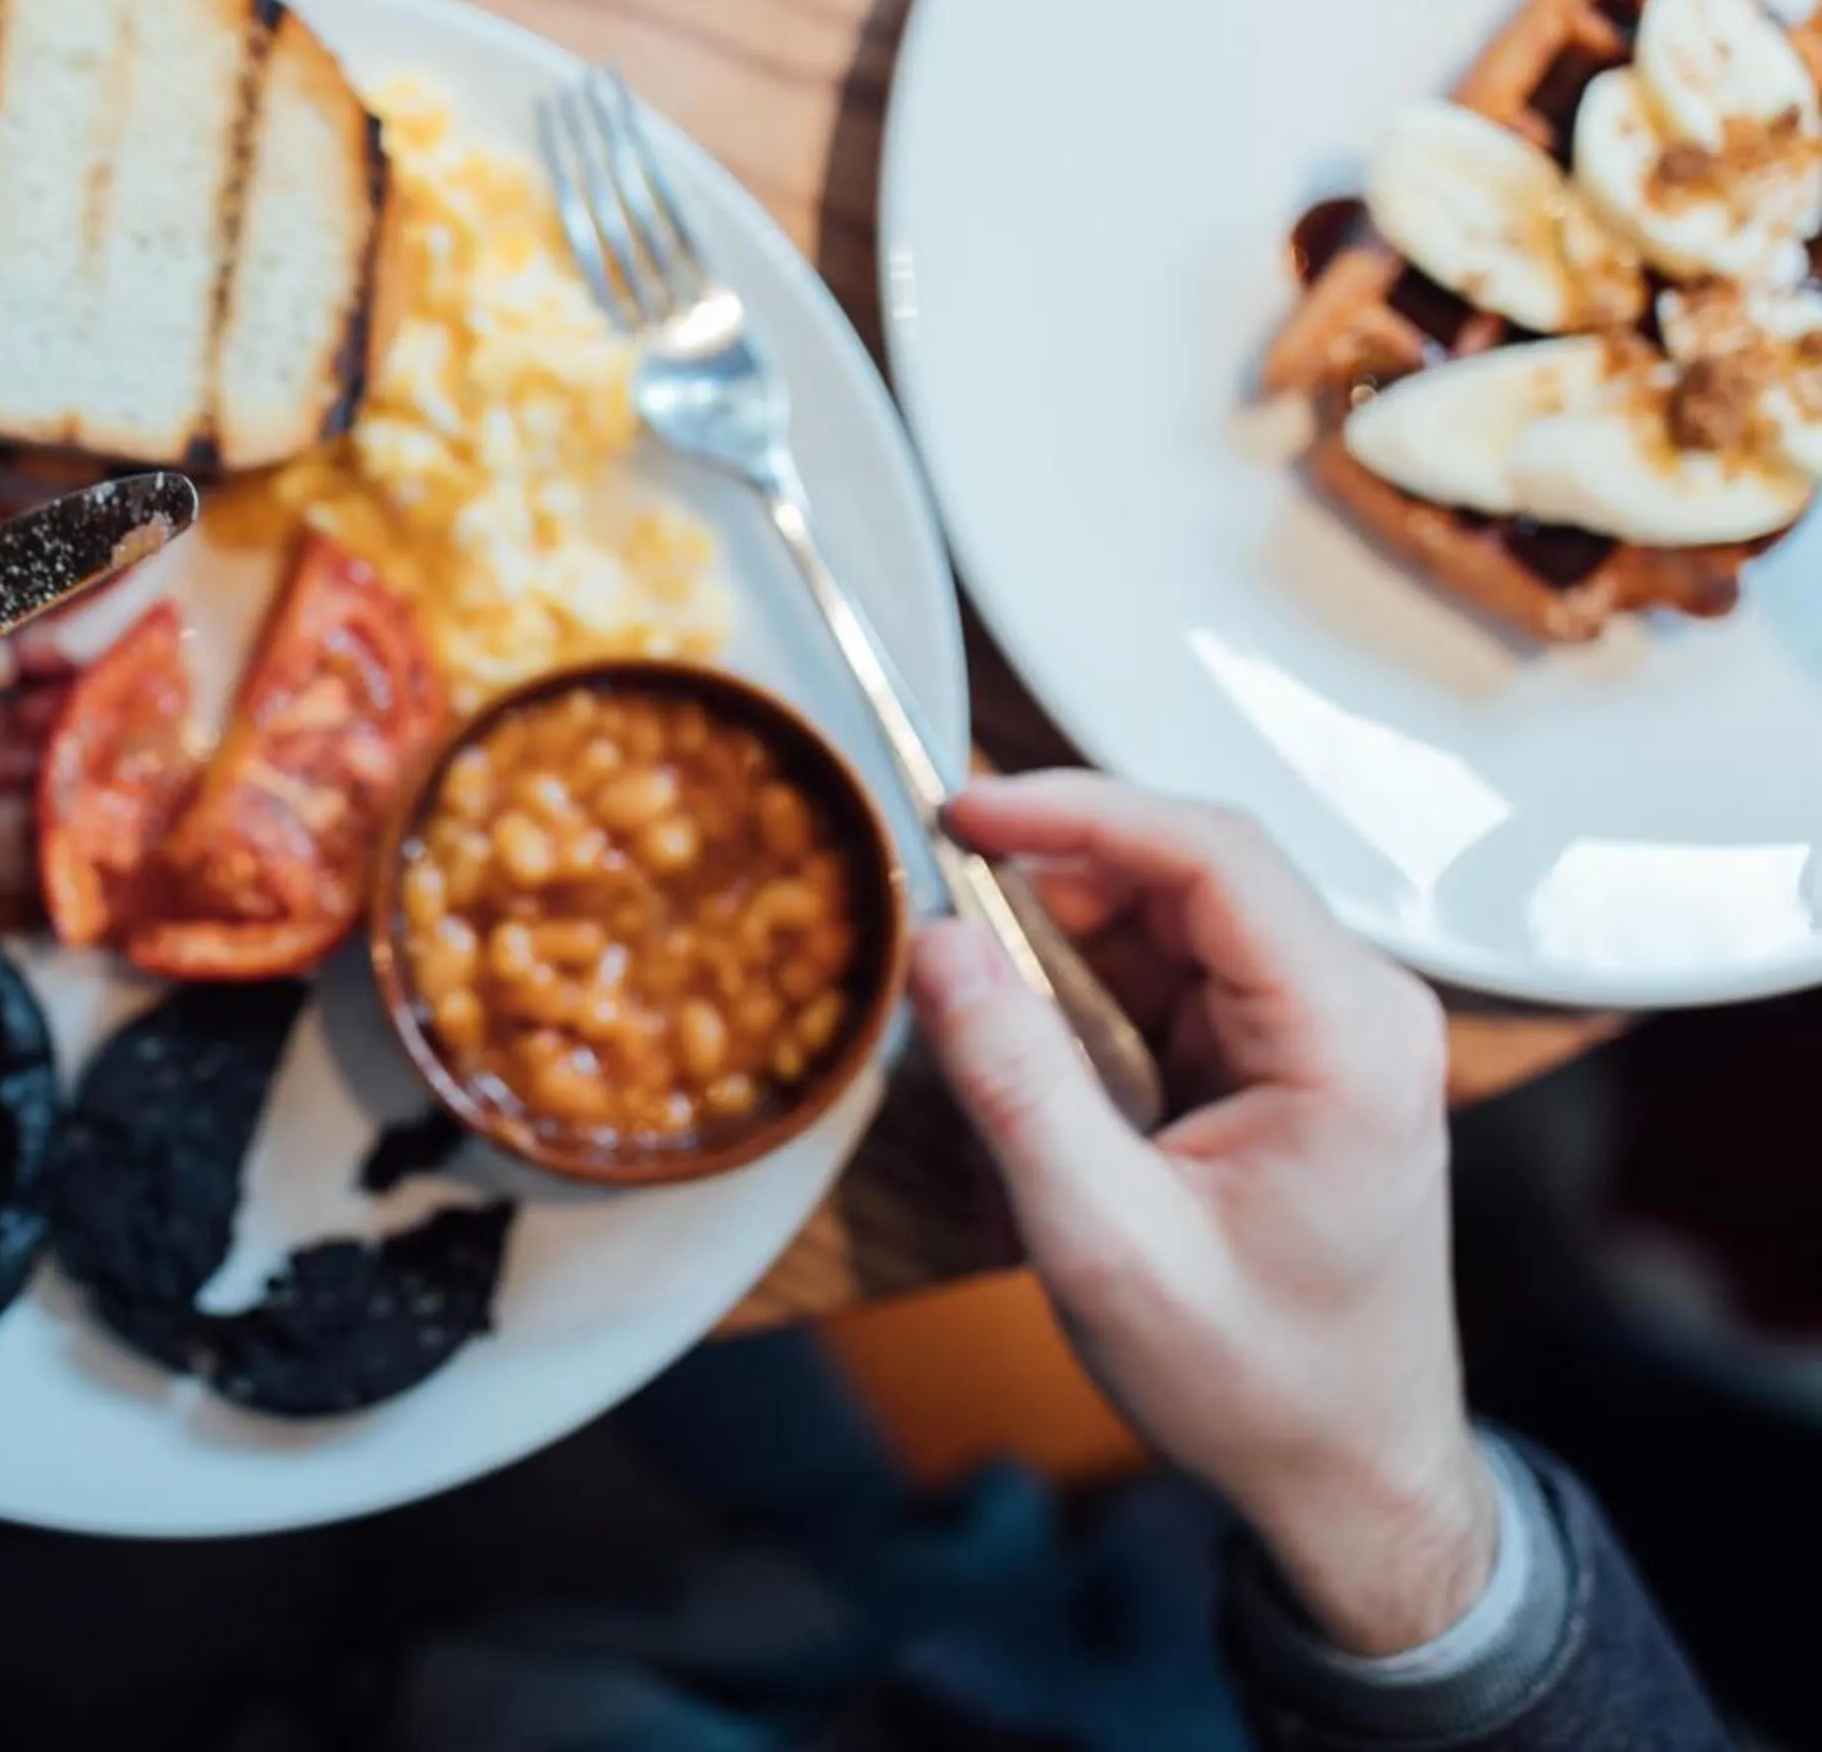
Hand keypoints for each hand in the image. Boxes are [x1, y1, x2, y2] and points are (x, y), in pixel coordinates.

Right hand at [910, 772, 1494, 1656]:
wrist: (1352, 1477)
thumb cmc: (1257, 1381)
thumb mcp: (1109, 1244)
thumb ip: (1019, 1086)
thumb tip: (937, 943)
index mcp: (1347, 1036)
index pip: (1210, 853)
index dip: (1075, 810)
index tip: (955, 810)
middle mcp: (1355, 1007)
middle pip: (1185, 872)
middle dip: (1049, 883)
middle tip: (931, 921)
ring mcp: (1325, 1029)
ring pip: (1168, 922)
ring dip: (1060, 951)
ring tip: (975, 1022)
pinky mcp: (1286, 1057)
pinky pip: (1170, 980)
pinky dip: (1085, 1001)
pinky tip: (1031, 1062)